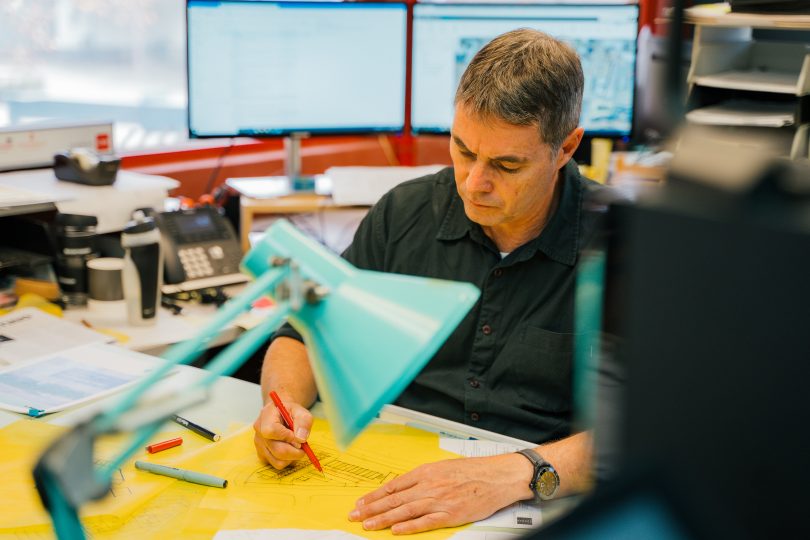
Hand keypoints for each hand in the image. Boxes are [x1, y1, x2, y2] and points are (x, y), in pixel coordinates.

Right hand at [252, 395, 313, 468]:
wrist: (282, 414)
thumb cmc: (291, 413)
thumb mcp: (301, 411)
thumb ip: (303, 422)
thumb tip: (301, 438)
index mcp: (266, 415)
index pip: (271, 431)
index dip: (287, 437)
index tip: (298, 437)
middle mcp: (259, 431)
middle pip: (277, 450)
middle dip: (295, 451)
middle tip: (303, 446)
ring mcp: (259, 444)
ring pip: (277, 461)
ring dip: (292, 457)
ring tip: (296, 446)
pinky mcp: (262, 455)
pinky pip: (276, 464)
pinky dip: (287, 460)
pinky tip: (289, 449)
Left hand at [348, 454, 531, 533]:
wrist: (498, 476)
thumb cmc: (473, 471)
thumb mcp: (442, 467)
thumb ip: (423, 477)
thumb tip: (403, 487)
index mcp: (426, 472)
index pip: (394, 485)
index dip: (375, 495)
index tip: (361, 502)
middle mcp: (429, 485)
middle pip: (394, 499)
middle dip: (372, 508)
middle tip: (356, 515)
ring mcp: (439, 500)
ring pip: (404, 510)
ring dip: (384, 518)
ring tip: (368, 525)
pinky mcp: (450, 514)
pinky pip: (425, 522)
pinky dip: (409, 526)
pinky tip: (396, 529)